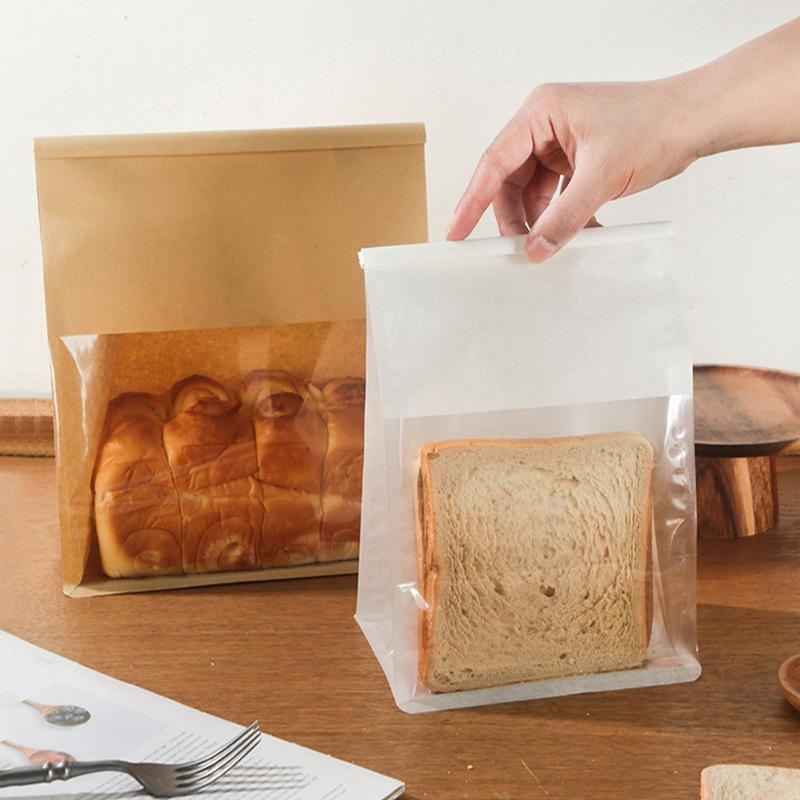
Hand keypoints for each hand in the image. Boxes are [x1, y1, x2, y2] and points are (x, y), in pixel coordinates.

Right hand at [446, 79, 697, 260]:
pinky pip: (556, 196)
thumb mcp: (601, 177)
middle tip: (516, 251)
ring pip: (534, 194)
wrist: (698, 120)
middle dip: (515, 219)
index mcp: (542, 113)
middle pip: (511, 182)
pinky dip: (561, 218)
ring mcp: (562, 143)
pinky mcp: (577, 160)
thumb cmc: (656, 124)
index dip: (472, 200)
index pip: (494, 162)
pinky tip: (574, 236)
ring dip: (541, 222)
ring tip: (550, 247)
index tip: (456, 232)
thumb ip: (563, 218)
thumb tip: (534, 249)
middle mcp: (546, 125)